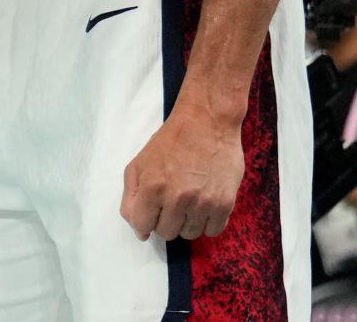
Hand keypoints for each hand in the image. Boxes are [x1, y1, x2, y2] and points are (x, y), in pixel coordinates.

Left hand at [120, 105, 243, 240]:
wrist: (207, 122)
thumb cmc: (170, 141)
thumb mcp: (139, 163)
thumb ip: (131, 197)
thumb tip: (139, 231)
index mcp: (153, 187)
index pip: (143, 226)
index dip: (145, 220)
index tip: (152, 210)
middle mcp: (178, 199)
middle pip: (167, 233)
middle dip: (165, 219)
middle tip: (170, 200)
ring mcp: (203, 203)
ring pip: (190, 234)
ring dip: (186, 222)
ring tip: (188, 200)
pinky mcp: (225, 204)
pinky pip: (212, 231)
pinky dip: (206, 222)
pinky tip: (203, 204)